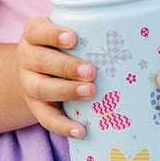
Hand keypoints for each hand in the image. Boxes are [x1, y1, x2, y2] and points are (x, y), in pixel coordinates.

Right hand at [17, 17, 95, 138]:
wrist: (38, 70)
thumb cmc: (63, 46)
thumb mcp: (68, 32)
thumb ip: (90, 29)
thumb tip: (132, 33)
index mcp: (34, 35)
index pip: (37, 31)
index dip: (53, 34)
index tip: (73, 38)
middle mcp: (27, 58)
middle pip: (40, 61)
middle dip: (66, 66)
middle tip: (91, 71)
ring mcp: (28, 83)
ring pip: (41, 89)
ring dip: (66, 91)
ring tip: (90, 92)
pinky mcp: (35, 106)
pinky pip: (46, 118)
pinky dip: (63, 126)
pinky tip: (81, 130)